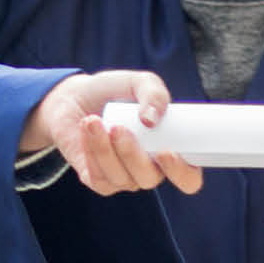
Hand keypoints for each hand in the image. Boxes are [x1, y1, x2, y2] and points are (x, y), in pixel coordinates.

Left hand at [21, 70, 202, 195]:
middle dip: (133, 156)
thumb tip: (151, 120)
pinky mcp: (97, 180)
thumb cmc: (115, 91)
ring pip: (121, 178)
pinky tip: (87, 128)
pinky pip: (97, 177)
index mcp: (171, 151)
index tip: (165, 151)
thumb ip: (154, 94)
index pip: (188, 178)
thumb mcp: (139, 82)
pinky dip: (91, 151)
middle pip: (150, 180)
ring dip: (105, 149)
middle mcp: (149, 170)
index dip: (181, 172)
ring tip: (93, 120)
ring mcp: (123, 178)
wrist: (75, 96)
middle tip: (118, 128)